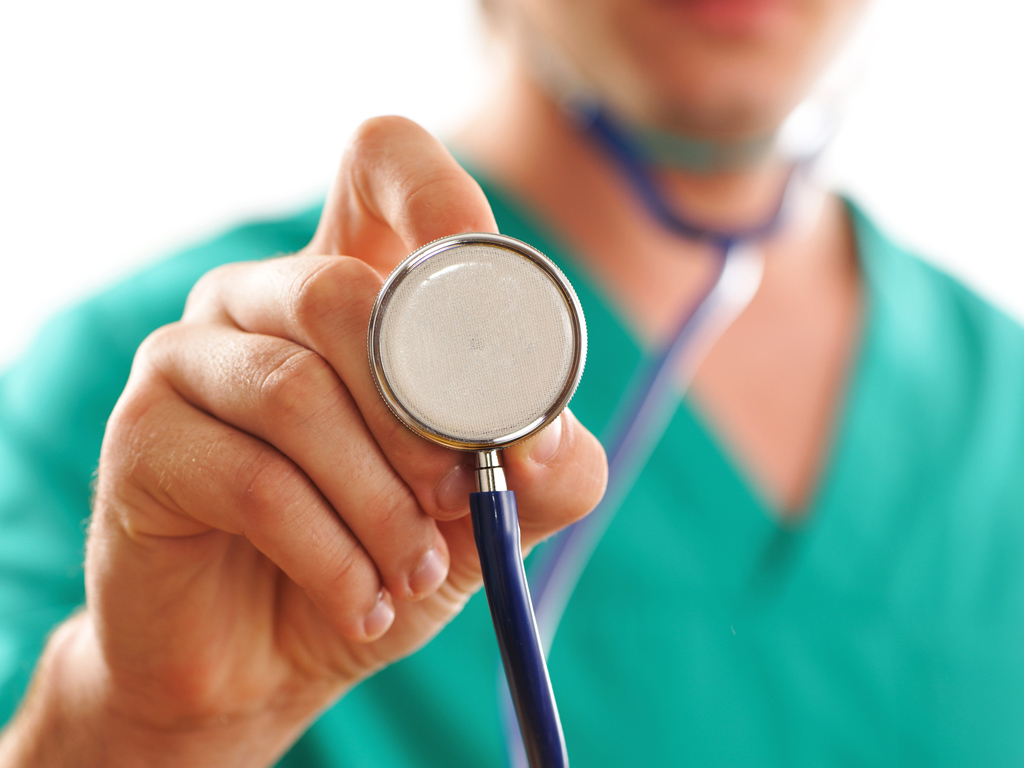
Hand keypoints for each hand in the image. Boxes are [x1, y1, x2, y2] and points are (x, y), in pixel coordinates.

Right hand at [0, 117, 605, 767]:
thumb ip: (540, 466)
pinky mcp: (141, 439)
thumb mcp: (483, 511)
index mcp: (354, 287)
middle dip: (423, 416)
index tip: (489, 293)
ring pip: (298, 393)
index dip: (435, 198)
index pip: (382, 164)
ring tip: (413, 570)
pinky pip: (252, 479)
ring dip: (379, 501)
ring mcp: (191, 360)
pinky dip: (329, 553)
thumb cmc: (378, 554)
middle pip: (343, 294)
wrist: (266, 657)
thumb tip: (545, 439)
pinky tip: (361, 604)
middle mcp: (263, 301)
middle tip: (459, 501)